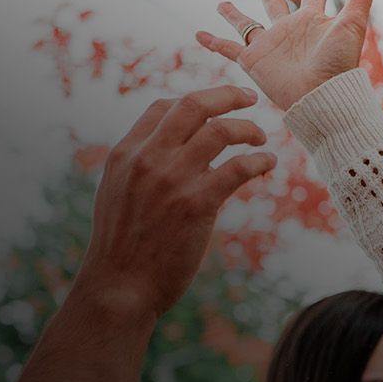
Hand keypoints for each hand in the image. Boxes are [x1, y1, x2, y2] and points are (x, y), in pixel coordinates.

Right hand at [76, 85, 274, 316]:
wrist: (119, 286)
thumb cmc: (121, 247)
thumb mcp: (115, 194)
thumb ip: (137, 167)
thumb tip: (163, 150)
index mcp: (125, 153)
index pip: (162, 107)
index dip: (194, 102)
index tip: (215, 108)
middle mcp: (147, 159)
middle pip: (192, 105)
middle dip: (226, 95)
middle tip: (249, 97)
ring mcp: (172, 179)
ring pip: (220, 131)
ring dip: (248, 129)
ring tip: (260, 138)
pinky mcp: (196, 204)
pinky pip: (237, 168)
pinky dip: (259, 161)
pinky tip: (267, 164)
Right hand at [198, 0, 382, 111]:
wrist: (321, 95)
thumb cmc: (340, 62)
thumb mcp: (353, 22)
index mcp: (313, 22)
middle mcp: (290, 31)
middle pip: (275, 6)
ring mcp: (269, 46)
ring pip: (247, 25)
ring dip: (234, 15)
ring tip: (221, 4)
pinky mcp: (253, 60)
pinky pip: (228, 48)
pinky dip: (213, 42)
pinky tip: (199, 35)